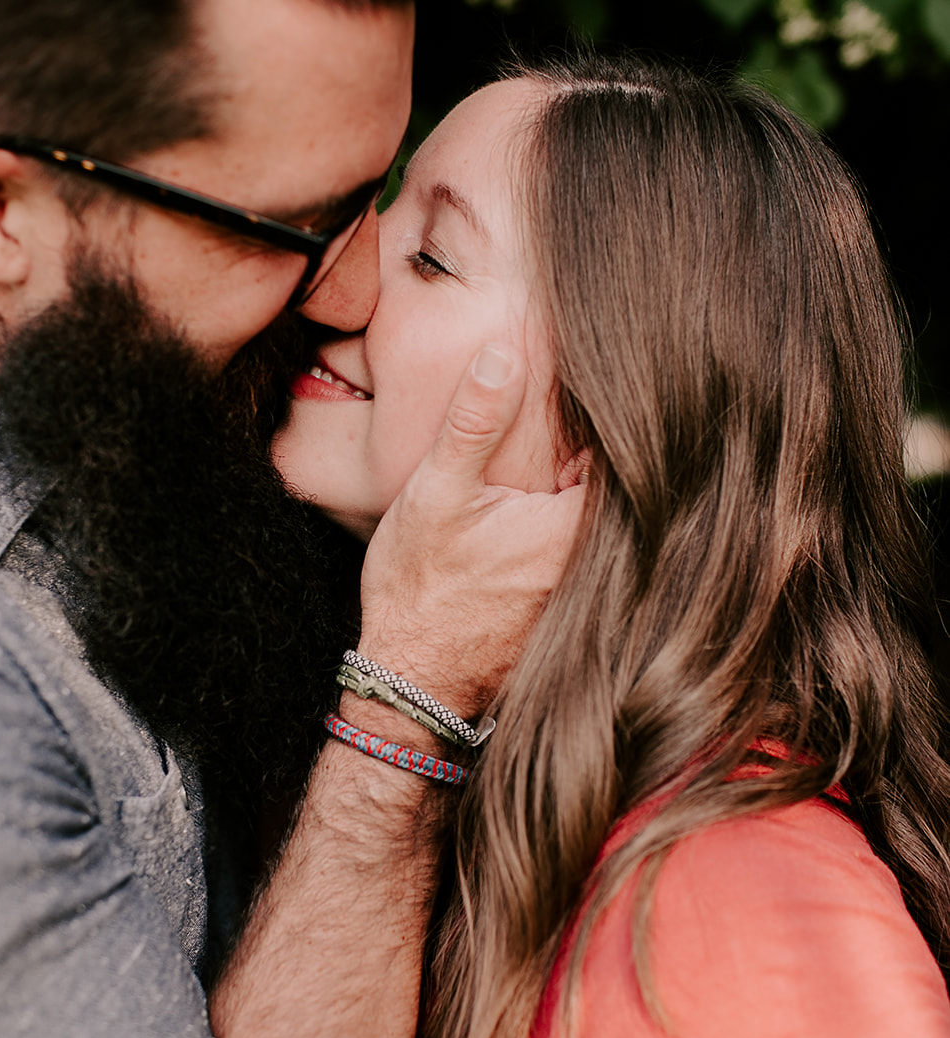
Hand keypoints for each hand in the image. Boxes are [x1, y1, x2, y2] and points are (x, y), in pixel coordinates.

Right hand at [358, 345, 585, 716]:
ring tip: (557, 461)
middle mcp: (593, 568)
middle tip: (579, 417)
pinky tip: (540, 515)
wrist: (411, 683)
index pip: (626, 460)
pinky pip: (587, 560)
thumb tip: (502, 354)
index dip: (615, 421)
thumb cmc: (420, 591)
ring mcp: (585, 596)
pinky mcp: (570, 615)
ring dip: (588, 496)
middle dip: (601, 457)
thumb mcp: (436, 493)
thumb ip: (472, 422)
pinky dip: (574, 535)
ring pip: (606, 530)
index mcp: (573, 530)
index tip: (598, 391)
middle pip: (622, 493)